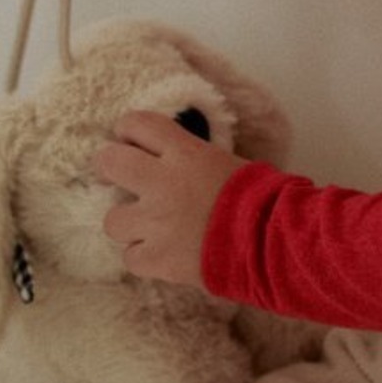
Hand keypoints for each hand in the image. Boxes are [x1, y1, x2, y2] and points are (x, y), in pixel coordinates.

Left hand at [93, 111, 247, 287]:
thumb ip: (195, 159)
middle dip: (112, 168)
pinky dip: (145, 256)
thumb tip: (180, 158)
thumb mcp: (229, 162)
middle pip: (109, 162)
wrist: (272, 242)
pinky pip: (130, 257)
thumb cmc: (262, 198)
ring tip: (150, 226)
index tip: (132, 139)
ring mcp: (154, 223)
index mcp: (184, 153)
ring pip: (112, 220)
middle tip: (123, 177)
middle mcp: (162, 183)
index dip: (130, 130)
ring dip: (129, 222)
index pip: (137, 124)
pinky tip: (164, 252)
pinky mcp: (156, 259)